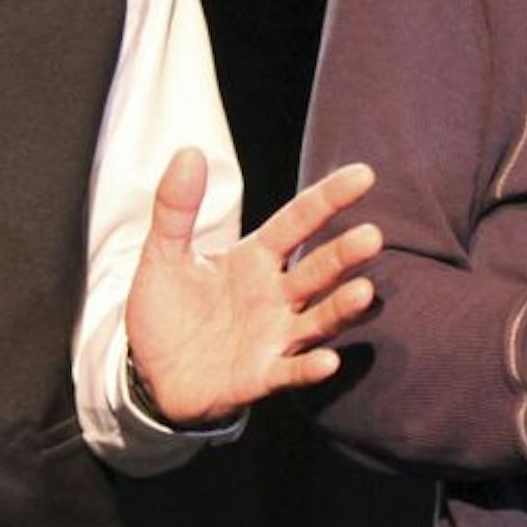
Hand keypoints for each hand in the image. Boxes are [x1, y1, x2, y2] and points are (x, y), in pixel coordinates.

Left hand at [124, 149, 381, 427]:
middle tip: (372, 236)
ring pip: (317, 318)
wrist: (153, 375)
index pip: (297, 221)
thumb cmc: (167, 311)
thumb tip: (189, 151)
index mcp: (255, 257)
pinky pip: (290, 371)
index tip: (364, 174)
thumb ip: (175, 208)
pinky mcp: (261, 376)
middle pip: (317, 269)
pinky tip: (328, 361)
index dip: (328, 198)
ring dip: (340, 307)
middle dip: (344, 254)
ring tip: (364, 291)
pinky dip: (309, 368)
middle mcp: (275, 294)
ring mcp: (273, 336)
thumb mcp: (163, 254)